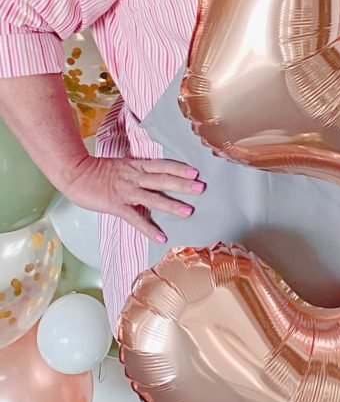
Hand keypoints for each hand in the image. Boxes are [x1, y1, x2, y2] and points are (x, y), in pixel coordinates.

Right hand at [59, 154, 205, 244]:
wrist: (76, 173)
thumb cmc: (97, 170)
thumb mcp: (122, 164)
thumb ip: (138, 169)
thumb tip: (153, 174)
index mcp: (137, 166)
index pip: (162, 165)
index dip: (179, 167)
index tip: (195, 171)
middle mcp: (135, 177)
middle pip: (163, 179)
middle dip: (183, 184)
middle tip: (201, 188)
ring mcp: (126, 191)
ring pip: (153, 197)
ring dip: (172, 205)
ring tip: (188, 211)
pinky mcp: (116, 205)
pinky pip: (136, 218)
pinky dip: (149, 228)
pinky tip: (162, 236)